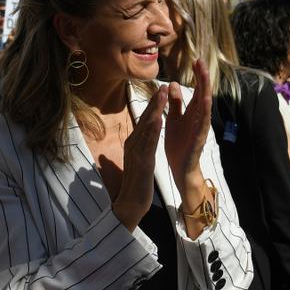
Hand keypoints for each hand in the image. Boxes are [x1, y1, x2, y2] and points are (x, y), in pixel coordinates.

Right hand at [113, 86, 167, 229]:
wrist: (131, 203)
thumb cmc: (135, 183)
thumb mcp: (136, 161)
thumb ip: (133, 148)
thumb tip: (127, 141)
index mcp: (134, 143)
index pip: (144, 120)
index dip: (152, 105)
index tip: (160, 91)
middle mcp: (133, 144)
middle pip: (144, 119)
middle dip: (154, 102)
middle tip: (162, 85)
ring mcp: (136, 152)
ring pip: (146, 127)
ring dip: (154, 109)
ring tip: (162, 95)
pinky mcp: (142, 162)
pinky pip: (148, 143)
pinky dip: (153, 130)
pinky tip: (159, 120)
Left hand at [164, 60, 212, 189]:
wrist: (180, 167)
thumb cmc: (179, 144)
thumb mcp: (173, 119)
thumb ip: (174, 103)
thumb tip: (171, 83)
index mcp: (192, 112)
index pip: (196, 89)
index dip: (197, 76)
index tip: (196, 60)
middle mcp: (199, 117)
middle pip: (202, 93)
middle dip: (202, 78)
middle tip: (201, 61)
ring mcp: (200, 127)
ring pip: (205, 106)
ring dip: (205, 90)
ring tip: (204, 75)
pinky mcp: (199, 138)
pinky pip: (202, 123)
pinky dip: (204, 112)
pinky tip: (204, 100)